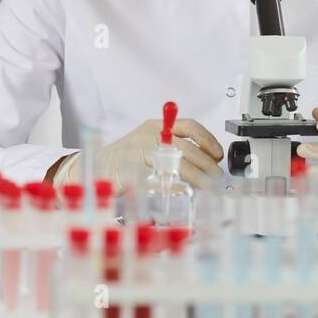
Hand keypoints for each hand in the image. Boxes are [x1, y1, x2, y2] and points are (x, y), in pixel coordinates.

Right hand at [52, 117, 223, 189]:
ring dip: (195, 175)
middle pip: (186, 146)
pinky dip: (173, 185)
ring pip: (175, 161)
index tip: (218, 155)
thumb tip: (208, 163)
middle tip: (216, 176)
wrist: (99, 165)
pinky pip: (157, 177)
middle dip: (206, 163)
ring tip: (206, 185)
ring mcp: (139, 151)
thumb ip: (178, 150)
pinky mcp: (131, 169)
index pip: (190, 127)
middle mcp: (150, 135)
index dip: (208, 140)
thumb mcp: (155, 145)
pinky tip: (183, 191)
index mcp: (158, 127)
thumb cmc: (130, 157)